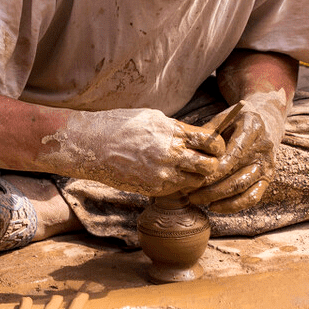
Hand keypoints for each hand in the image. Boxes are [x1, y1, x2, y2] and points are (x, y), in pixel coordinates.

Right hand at [35, 107, 230, 195]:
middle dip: (211, 165)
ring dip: (195, 177)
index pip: (212, 143)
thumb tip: (196, 135)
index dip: (217, 147)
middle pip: (210, 167)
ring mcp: (162, 173)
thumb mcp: (152, 118)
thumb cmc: (120, 126)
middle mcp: (171, 153)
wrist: (91, 145)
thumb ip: (176, 128)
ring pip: (195, 182)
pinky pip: (177, 190)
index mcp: (173, 131)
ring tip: (187, 171)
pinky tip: (169, 176)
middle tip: (205, 163)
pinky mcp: (153, 188)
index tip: (213, 148)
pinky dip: (178, 185)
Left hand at [185, 92, 286, 212]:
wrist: (265, 122)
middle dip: (210, 187)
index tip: (195, 175)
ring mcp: (267, 165)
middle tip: (189, 192)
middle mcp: (264, 148)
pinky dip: (233, 206)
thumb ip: (207, 133)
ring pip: (242, 188)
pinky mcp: (268, 178)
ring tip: (196, 199)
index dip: (215, 168)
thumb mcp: (222, 118)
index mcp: (252, 128)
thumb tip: (186, 150)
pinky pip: (252, 197)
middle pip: (237, 175)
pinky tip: (214, 206)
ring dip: (217, 197)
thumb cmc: (235, 121)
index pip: (234, 153)